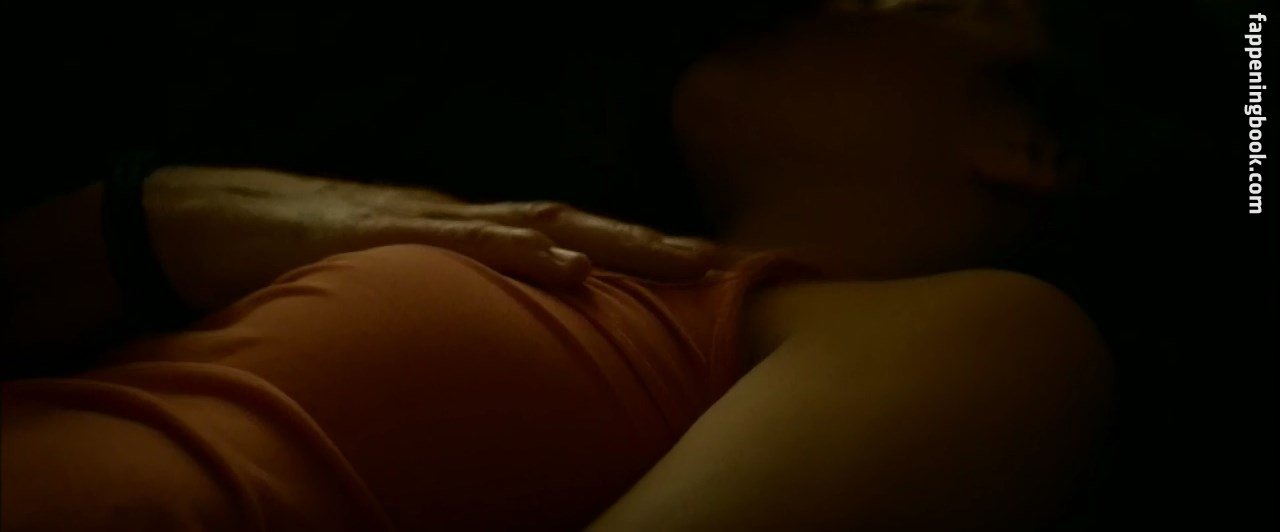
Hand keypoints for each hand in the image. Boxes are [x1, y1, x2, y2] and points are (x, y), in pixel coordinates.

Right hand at [145, 167, 720, 310]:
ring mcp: (427, 223)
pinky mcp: (383, 236)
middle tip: (723, 264)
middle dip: (651, 245)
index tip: (694, 274)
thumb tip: (485, 332)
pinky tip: (566, 265)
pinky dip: (519, 252)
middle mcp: (460, 220)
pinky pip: (464, 243)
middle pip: (575, 223)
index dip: (631, 253)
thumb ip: (437, 302)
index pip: (565, 236)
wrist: (200, 223)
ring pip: (540, 223)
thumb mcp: (384, 286)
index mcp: (463, 234)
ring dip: (616, 241)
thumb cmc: (296, 261)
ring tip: (681, 261)